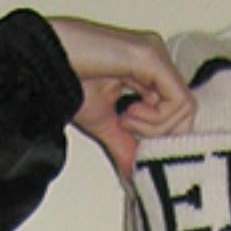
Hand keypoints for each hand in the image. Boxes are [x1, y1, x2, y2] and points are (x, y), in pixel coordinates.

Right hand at [47, 16, 193, 180]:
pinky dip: (156, 119)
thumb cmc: (66, 82)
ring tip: (124, 118)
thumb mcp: (104, 124)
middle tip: (128, 129)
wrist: (44, 64)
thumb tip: (135, 176)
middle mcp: (156, 58)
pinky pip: (177, 100)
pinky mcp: (151, 56)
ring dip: (154, 127)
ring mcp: (155, 54)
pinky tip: (128, 113)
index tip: (134, 141)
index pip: (177, 110)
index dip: (162, 136)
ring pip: (185, 108)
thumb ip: (125, 146)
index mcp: (148, 70)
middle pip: (186, 111)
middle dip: (160, 134)